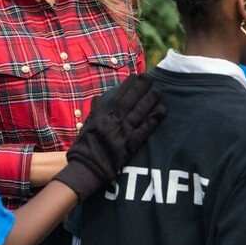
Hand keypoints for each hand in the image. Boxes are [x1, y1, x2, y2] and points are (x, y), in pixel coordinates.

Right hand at [53, 73, 165, 201]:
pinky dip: (153, 120)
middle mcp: (112, 122)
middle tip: (149, 77)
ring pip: (138, 112)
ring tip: (158, 90)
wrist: (85, 168)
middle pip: (129, 101)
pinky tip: (161, 111)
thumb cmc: (84, 148)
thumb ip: (94, 111)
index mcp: (101, 116)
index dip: (127, 86)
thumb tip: (98, 98)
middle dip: (140, 88)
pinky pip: (143, 130)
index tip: (135, 76)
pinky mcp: (129, 146)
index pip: (116, 97)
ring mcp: (122, 133)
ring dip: (149, 100)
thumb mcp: (86, 126)